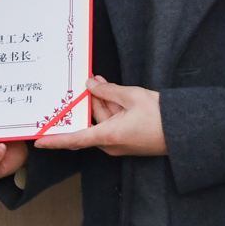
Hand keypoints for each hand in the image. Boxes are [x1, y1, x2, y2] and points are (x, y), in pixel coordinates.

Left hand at [33, 77, 165, 156]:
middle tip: (92, 81)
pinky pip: (113, 123)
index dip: (55, 140)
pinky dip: (112, 109)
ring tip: (103, 82)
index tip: (38, 142)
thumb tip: (90, 86)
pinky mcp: (128, 141)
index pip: (75, 139)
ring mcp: (120, 144)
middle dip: (90, 101)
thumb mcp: (132, 96)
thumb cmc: (159, 116)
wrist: (185, 130)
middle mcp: (112, 144)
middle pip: (91, 122)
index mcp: (109, 136)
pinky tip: (113, 93)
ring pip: (103, 120)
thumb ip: (107, 91)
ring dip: (103, 102)